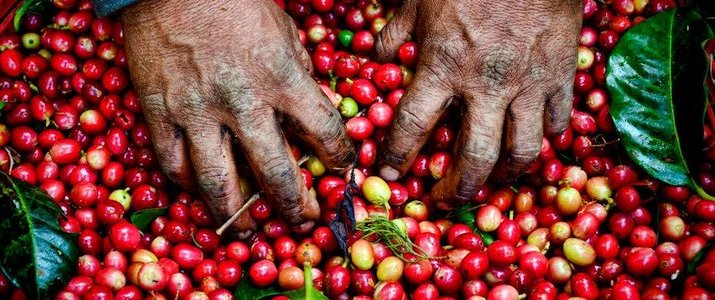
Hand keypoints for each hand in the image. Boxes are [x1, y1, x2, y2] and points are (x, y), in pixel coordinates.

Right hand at [121, 0, 353, 234]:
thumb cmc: (235, 4)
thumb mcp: (284, 34)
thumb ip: (302, 77)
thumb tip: (320, 112)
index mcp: (281, 77)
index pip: (324, 132)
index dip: (340, 159)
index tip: (342, 172)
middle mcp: (242, 102)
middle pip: (274, 174)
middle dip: (295, 205)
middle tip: (303, 220)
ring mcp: (196, 111)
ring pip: (217, 183)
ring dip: (235, 215)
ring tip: (245, 229)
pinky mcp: (158, 112)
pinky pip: (172, 164)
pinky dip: (188, 185)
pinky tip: (200, 191)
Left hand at [376, 0, 580, 204]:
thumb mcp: (420, 0)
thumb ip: (396, 33)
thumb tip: (378, 56)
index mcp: (445, 65)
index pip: (413, 126)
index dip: (397, 157)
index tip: (391, 176)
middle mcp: (487, 85)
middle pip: (474, 157)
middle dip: (458, 188)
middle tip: (445, 198)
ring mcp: (529, 85)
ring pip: (523, 152)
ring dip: (505, 175)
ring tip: (492, 180)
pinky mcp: (560, 77)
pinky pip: (557, 123)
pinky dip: (546, 139)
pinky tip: (532, 141)